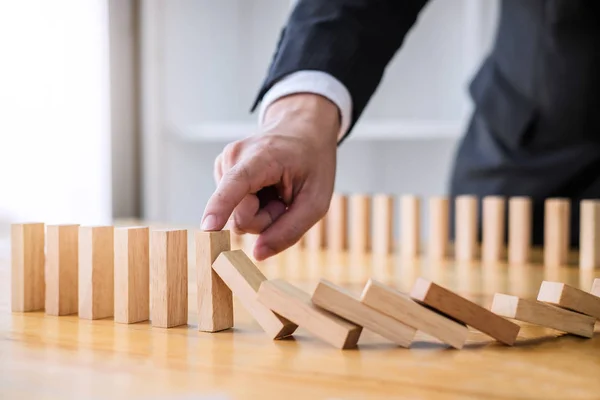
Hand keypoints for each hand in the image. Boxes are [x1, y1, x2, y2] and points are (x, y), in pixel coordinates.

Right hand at [201, 93, 339, 259]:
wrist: (302, 130)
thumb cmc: (312, 163)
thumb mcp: (316, 201)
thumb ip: (289, 230)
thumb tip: (257, 255)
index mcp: (261, 157)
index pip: (235, 186)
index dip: (219, 208)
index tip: (207, 228)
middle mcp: (233, 157)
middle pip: (240, 217)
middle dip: (265, 219)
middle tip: (284, 198)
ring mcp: (223, 164)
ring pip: (236, 216)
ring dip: (261, 212)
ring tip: (276, 190)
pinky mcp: (221, 173)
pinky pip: (234, 209)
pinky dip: (253, 206)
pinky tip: (265, 188)